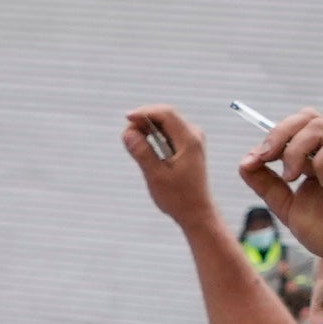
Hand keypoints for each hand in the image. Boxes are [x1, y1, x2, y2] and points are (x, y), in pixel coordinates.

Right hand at [122, 103, 218, 227]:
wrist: (195, 211)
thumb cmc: (178, 197)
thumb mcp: (155, 176)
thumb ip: (142, 152)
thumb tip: (128, 133)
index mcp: (189, 140)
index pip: (166, 114)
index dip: (144, 112)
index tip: (126, 119)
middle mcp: (193, 135)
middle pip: (165, 115)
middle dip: (144, 121)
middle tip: (127, 137)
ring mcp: (191, 139)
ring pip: (165, 123)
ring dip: (147, 130)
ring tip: (136, 147)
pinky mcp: (187, 146)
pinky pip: (167, 133)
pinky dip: (154, 137)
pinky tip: (146, 151)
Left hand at [238, 111, 322, 286]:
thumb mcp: (288, 207)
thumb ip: (267, 185)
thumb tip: (244, 162)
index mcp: (317, 158)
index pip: (294, 128)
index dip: (271, 138)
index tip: (253, 160)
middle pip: (307, 117)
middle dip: (279, 133)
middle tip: (267, 157)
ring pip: (319, 126)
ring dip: (296, 150)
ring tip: (292, 177)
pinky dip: (322, 162)